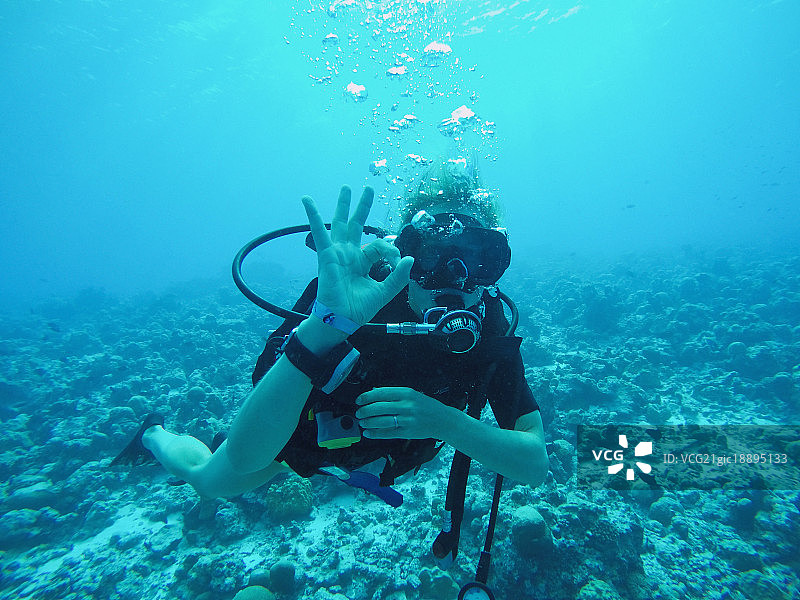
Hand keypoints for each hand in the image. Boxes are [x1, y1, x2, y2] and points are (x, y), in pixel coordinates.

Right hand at [302, 186, 413, 325]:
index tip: (398, 261)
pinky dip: (314, 216)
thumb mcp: (385, 291)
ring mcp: (337, 253)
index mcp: (363, 261)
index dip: (391, 250)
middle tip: (368, 188)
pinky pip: (319, 233)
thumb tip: (409, 258)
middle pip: (357, 224)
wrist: (343, 319)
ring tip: (346, 187)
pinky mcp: (327, 255)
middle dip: (363, 206)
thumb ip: (398, 276)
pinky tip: (308, 201)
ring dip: (343, 204)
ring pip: (341, 223)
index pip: (379, 246)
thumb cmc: (359, 308)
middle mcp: (349, 254)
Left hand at [355, 387, 452, 439]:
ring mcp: (407, 420)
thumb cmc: (427, 406)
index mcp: (407, 393)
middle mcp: (407, 406)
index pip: (381, 393)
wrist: (444, 420)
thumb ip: (394, 393)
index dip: (367, 397)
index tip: (359, 400)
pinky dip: (376, 434)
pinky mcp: (408, 432)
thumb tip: (374, 391)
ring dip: (368, 422)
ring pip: (382, 421)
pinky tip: (368, 433)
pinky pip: (388, 433)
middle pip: (379, 408)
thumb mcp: (413, 394)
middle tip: (359, 413)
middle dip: (365, 411)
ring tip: (362, 423)